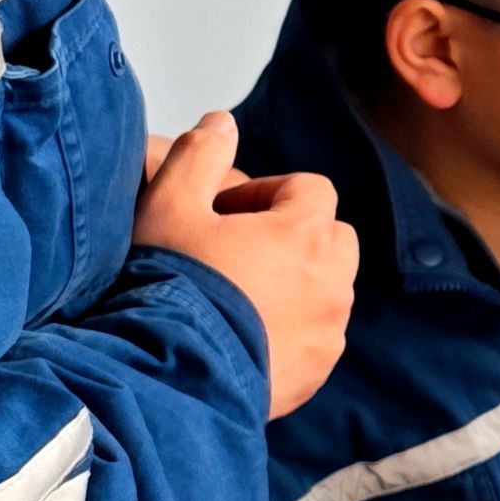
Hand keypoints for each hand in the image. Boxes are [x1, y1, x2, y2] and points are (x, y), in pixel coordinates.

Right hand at [132, 110, 356, 416]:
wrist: (167, 377)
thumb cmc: (168, 289)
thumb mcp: (168, 208)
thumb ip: (199, 155)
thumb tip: (223, 123)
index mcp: (304, 233)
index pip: (310, 189)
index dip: (267, 192)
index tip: (224, 212)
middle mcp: (331, 280)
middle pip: (332, 237)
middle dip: (295, 234)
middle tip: (239, 250)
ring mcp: (329, 329)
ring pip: (331, 287)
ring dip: (298, 280)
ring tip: (241, 293)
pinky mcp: (317, 371)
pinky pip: (319, 335)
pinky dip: (296, 327)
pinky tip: (246, 335)